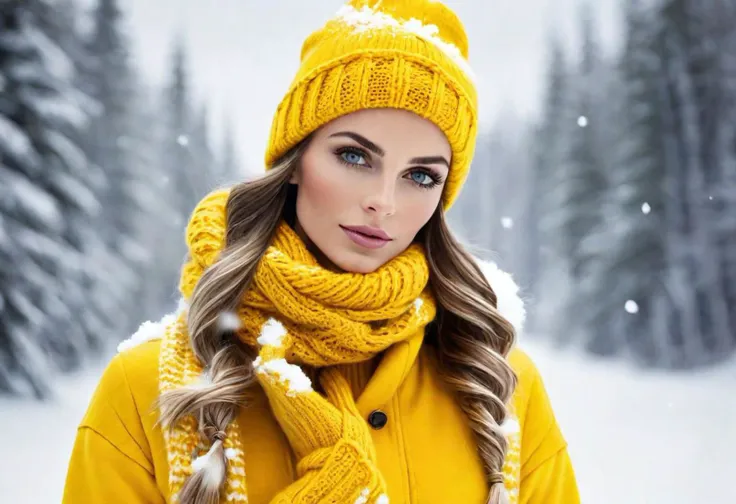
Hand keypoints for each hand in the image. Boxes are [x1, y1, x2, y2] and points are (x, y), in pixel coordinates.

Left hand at [254, 320, 385, 502]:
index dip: (273, 344)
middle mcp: (282, 402)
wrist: (334, 471)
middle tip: (281, 332)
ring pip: (269, 379)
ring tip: (288, 344)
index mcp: (295, 394)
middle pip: (265, 369)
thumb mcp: (345, 408)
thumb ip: (335, 385)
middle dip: (272, 349)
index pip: (271, 364)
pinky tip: (295, 367)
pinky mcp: (285, 418)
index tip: (280, 329)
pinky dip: (281, 375)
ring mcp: (282, 411)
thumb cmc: (343, 439)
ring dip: (276, 361)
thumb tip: (327, 370)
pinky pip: (277, 389)